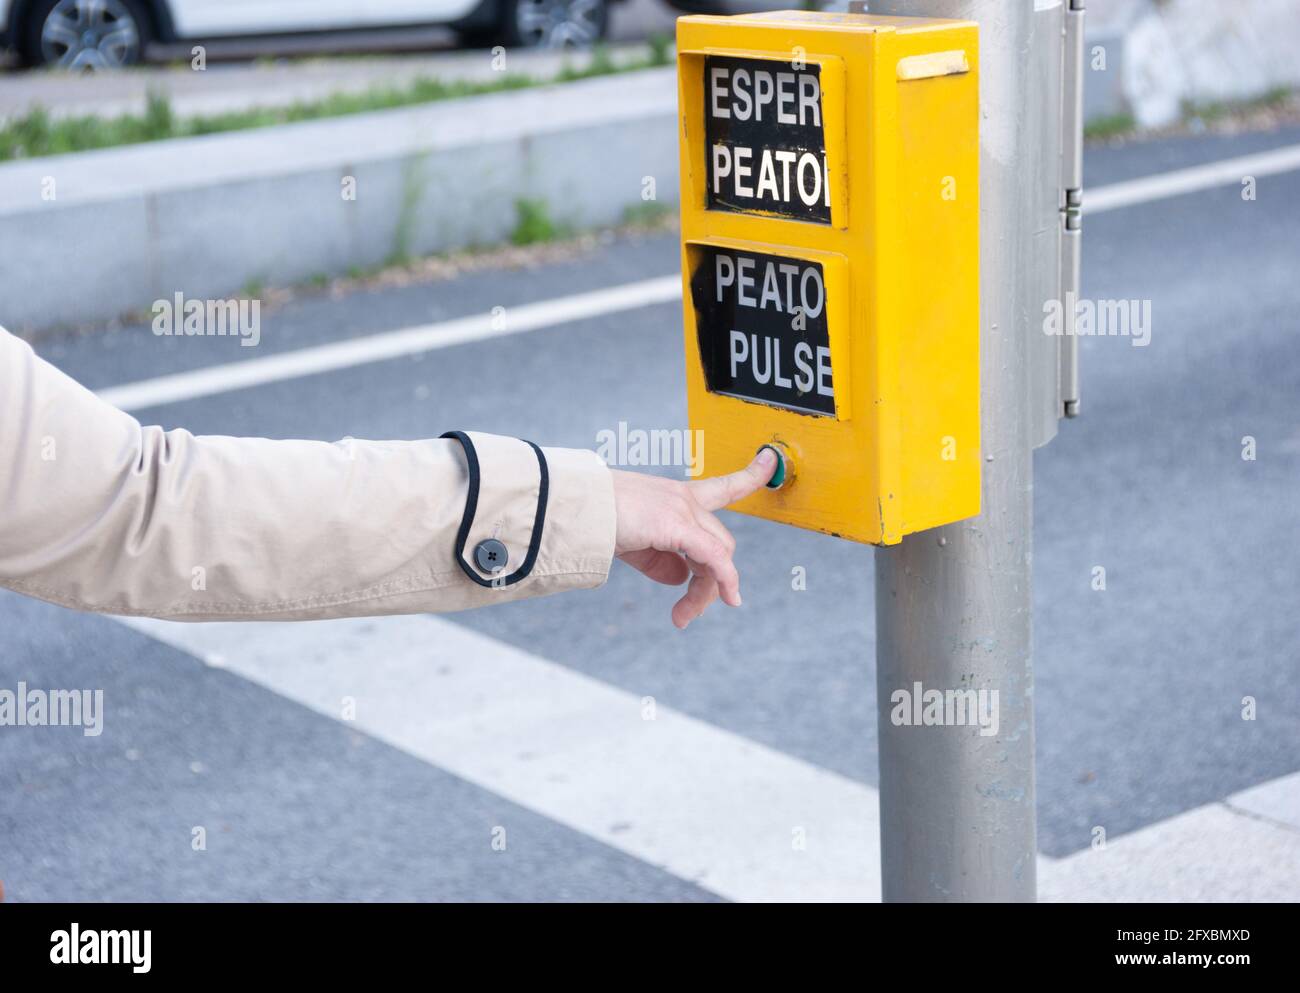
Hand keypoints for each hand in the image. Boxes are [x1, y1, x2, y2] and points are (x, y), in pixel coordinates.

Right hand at [610, 448, 777, 628]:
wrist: (572, 510)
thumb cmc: (594, 522)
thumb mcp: (634, 544)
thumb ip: (661, 561)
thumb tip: (682, 579)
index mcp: (674, 496)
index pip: (721, 487)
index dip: (748, 476)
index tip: (768, 459)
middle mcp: (683, 498)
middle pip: (720, 544)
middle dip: (711, 583)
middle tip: (686, 613)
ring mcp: (682, 508)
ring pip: (718, 556)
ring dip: (706, 592)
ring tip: (682, 617)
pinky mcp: (677, 523)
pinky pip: (713, 557)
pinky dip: (723, 579)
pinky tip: (726, 598)